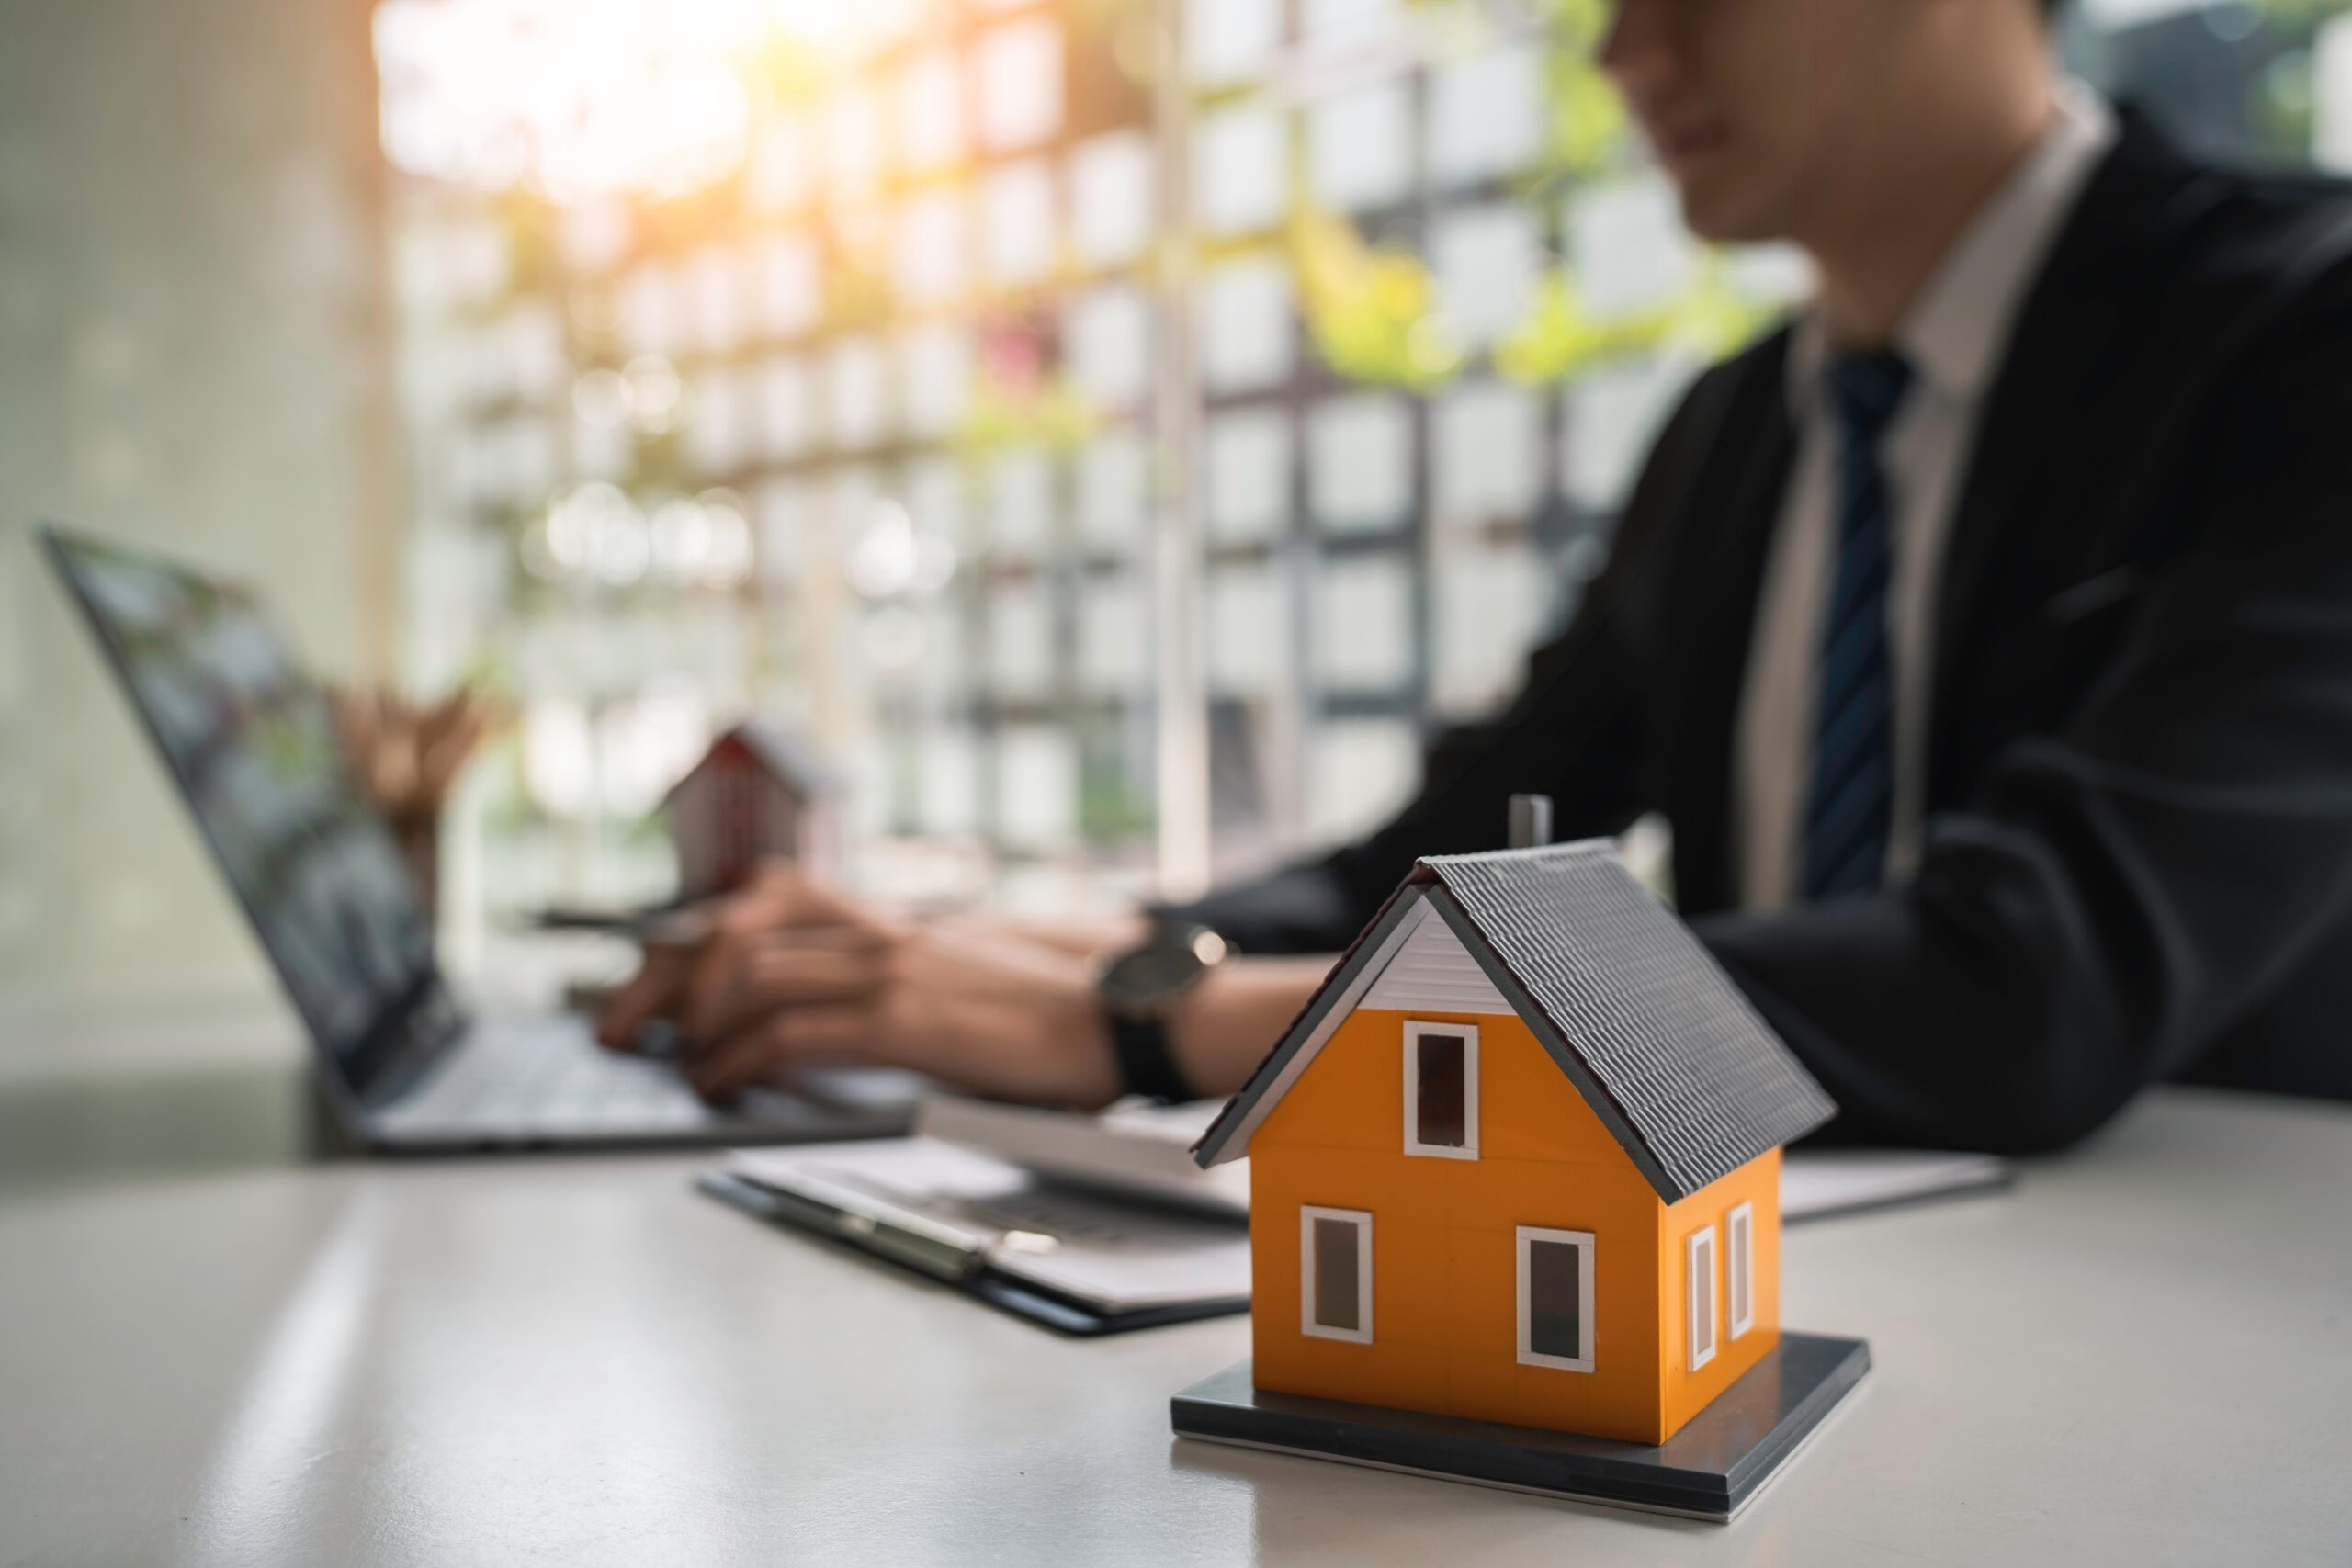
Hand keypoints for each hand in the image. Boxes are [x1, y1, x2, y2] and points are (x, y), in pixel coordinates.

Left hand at [596, 865, 1124, 1108]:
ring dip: (691, 1022)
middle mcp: (878, 932)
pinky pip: (792, 1031)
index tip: (647, 975)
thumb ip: (895, 982)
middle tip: (616, 1024)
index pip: (762, 902)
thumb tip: (832, 1019)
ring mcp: (890, 970)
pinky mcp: (904, 1019)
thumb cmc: (1050, 1013)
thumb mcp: (960, 978)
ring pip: (750, 974)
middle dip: (659, 976)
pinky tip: (717, 1084)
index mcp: (888, 922)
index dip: (691, 935)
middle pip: (733, 930)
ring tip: (670, 1062)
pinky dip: (737, 1059)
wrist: (1119, 1017)